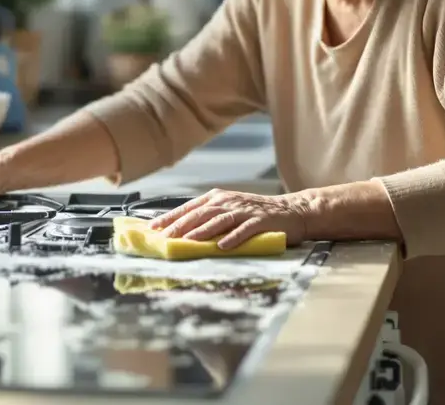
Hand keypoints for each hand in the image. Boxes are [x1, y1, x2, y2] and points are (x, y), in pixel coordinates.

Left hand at [147, 188, 313, 249]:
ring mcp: (244, 211)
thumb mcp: (229, 209)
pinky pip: (244, 230)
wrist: (292, 211)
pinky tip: (222, 246)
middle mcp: (228, 202)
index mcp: (218, 198)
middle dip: (180, 225)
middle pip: (200, 213)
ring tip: (188, 241)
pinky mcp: (260, 221)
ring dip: (202, 231)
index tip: (153, 228)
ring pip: (219, 220)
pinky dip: (233, 238)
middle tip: (165, 237)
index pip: (189, 208)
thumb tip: (181, 231)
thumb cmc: (256, 213)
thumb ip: (209, 217)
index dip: (171, 217)